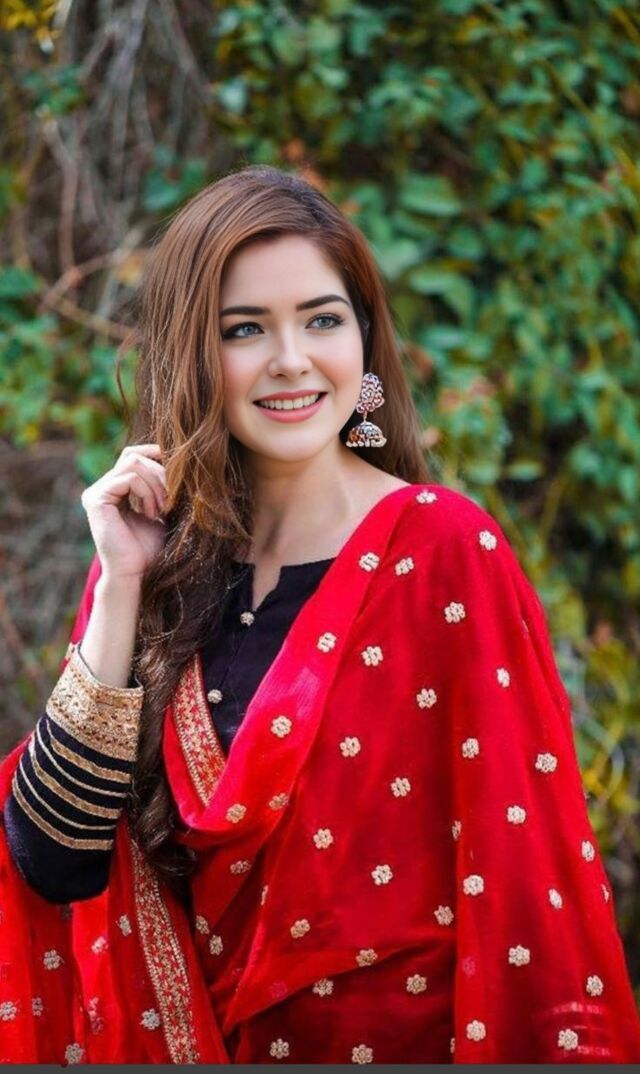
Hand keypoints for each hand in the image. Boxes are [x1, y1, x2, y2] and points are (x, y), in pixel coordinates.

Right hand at [80, 443, 167, 581]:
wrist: (138, 574)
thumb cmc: (151, 549)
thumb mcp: (160, 511)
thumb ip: (160, 487)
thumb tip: (178, 458)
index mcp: (114, 490)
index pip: (132, 456)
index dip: (154, 454)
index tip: (178, 465)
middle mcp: (101, 489)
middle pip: (133, 456)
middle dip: (160, 472)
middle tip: (173, 498)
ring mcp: (96, 493)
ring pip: (132, 464)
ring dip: (156, 484)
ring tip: (163, 509)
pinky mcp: (96, 500)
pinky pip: (129, 478)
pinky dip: (147, 492)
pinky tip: (152, 514)